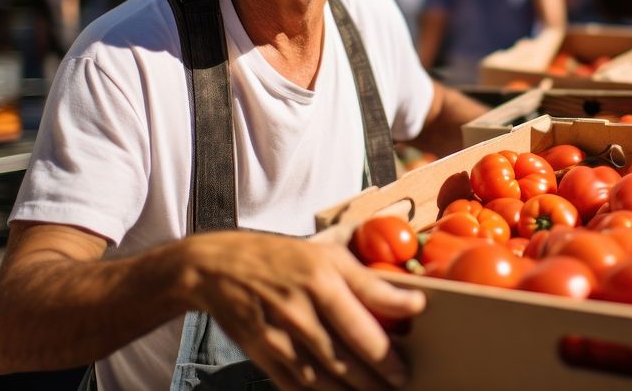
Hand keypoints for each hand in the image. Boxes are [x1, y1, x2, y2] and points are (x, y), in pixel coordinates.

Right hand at [183, 231, 425, 389]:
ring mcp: (280, 336)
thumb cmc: (280, 257)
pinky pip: (299, 385)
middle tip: (402, 379)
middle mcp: (301, 309)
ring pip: (326, 376)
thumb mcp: (324, 253)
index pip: (365, 313)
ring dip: (355, 390)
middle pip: (349, 353)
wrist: (217, 268)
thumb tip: (407, 300)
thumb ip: (365, 278)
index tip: (414, 339)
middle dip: (381, 372)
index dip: (393, 331)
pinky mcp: (263, 355)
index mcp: (321, 278)